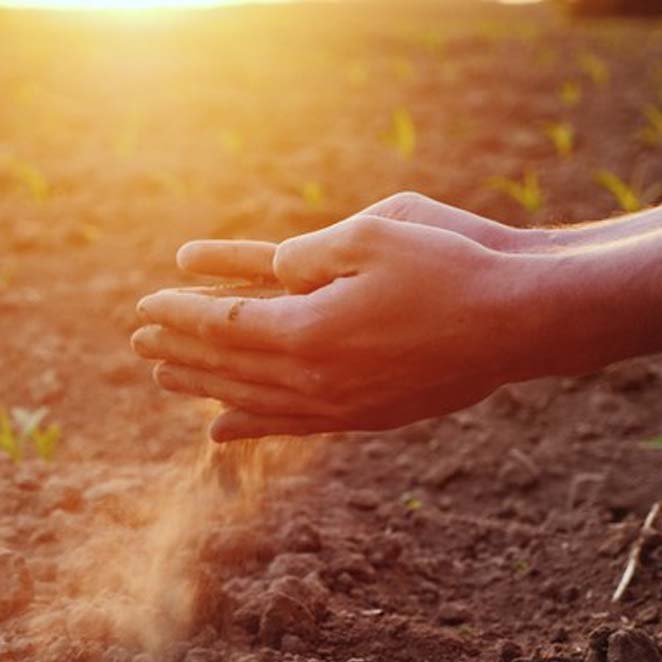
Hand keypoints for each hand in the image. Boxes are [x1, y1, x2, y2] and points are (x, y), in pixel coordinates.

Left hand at [133, 212, 541, 440]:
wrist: (523, 319)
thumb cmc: (451, 263)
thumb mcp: (371, 233)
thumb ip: (308, 255)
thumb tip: (273, 271)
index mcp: (307, 331)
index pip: (221, 325)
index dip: (179, 315)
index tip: (145, 308)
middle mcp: (314, 379)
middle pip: (227, 366)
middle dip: (179, 351)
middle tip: (138, 343)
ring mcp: (340, 405)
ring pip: (252, 399)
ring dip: (204, 387)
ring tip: (164, 380)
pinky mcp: (366, 416)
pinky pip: (292, 425)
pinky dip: (251, 425)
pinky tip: (222, 428)